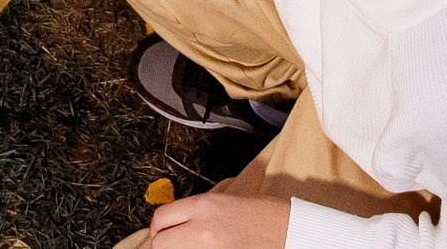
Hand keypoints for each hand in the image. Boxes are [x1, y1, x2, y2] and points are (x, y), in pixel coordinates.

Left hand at [148, 193, 290, 247]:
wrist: (289, 230)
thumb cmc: (263, 214)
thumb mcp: (225, 201)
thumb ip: (196, 211)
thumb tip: (173, 224)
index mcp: (204, 205)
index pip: (161, 217)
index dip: (157, 228)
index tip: (161, 233)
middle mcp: (203, 228)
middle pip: (160, 243)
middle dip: (162, 245)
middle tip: (171, 246)